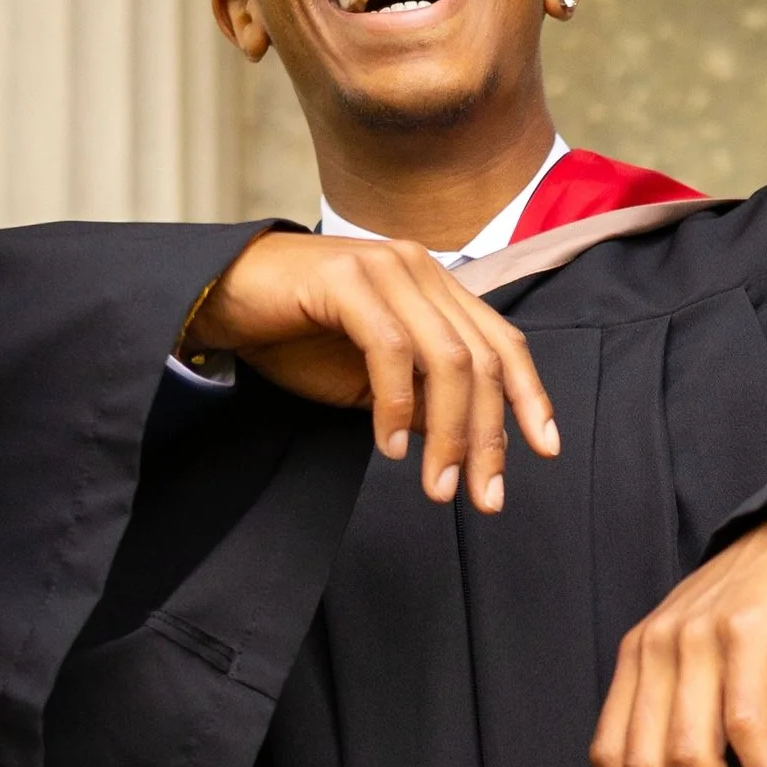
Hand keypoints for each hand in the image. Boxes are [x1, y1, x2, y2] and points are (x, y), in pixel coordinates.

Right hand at [187, 231, 557, 507]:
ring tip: (438, 487)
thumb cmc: (295, 336)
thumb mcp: (373, 380)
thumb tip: (471, 439)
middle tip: (485, 498)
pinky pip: (392, 351)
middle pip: (483, 360)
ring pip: (447, 360)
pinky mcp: (347, 278)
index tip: (546, 452)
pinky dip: (396, 406)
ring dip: (449, 433)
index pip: (502, 343)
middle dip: (489, 436)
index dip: (530, 398)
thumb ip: (424, 399)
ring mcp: (386, 268)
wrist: (220, 300)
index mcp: (436, 287)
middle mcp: (420, 269)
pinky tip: (390, 448)